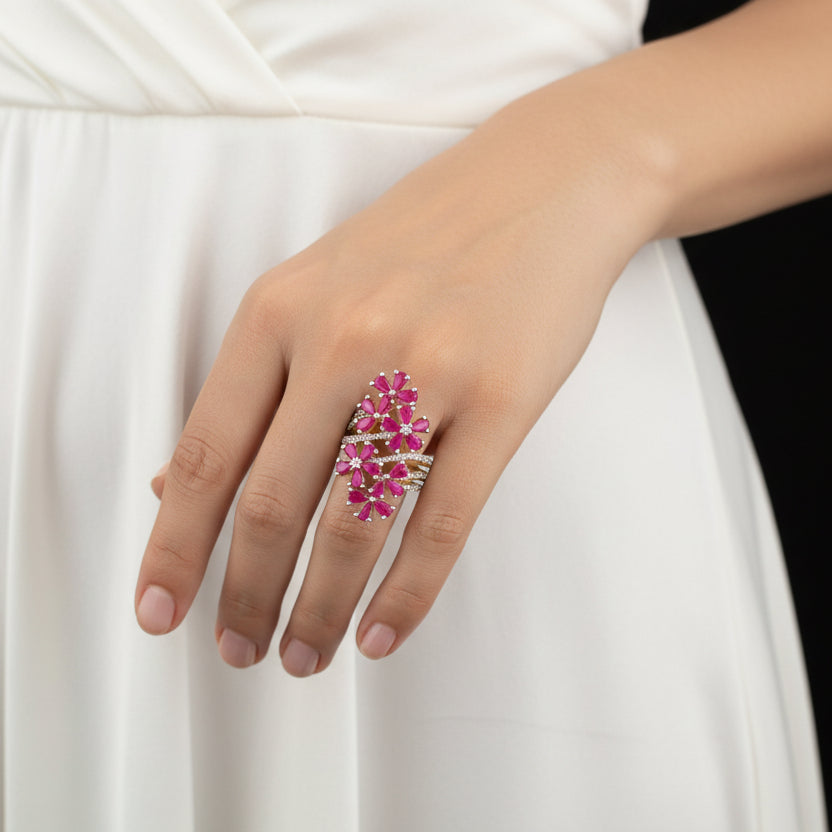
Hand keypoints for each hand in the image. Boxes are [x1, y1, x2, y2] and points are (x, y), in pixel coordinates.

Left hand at [134, 90, 659, 675]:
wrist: (540, 186)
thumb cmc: (421, 242)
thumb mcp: (313, 288)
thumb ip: (251, 384)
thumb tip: (178, 482)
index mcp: (279, 311)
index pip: (206, 453)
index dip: (175, 546)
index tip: (160, 610)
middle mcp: (343, 340)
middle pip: (273, 504)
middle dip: (246, 596)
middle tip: (239, 652)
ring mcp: (427, 370)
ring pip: (354, 526)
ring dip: (319, 608)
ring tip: (304, 656)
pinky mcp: (503, 401)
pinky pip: (443, 523)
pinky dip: (407, 594)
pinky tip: (381, 633)